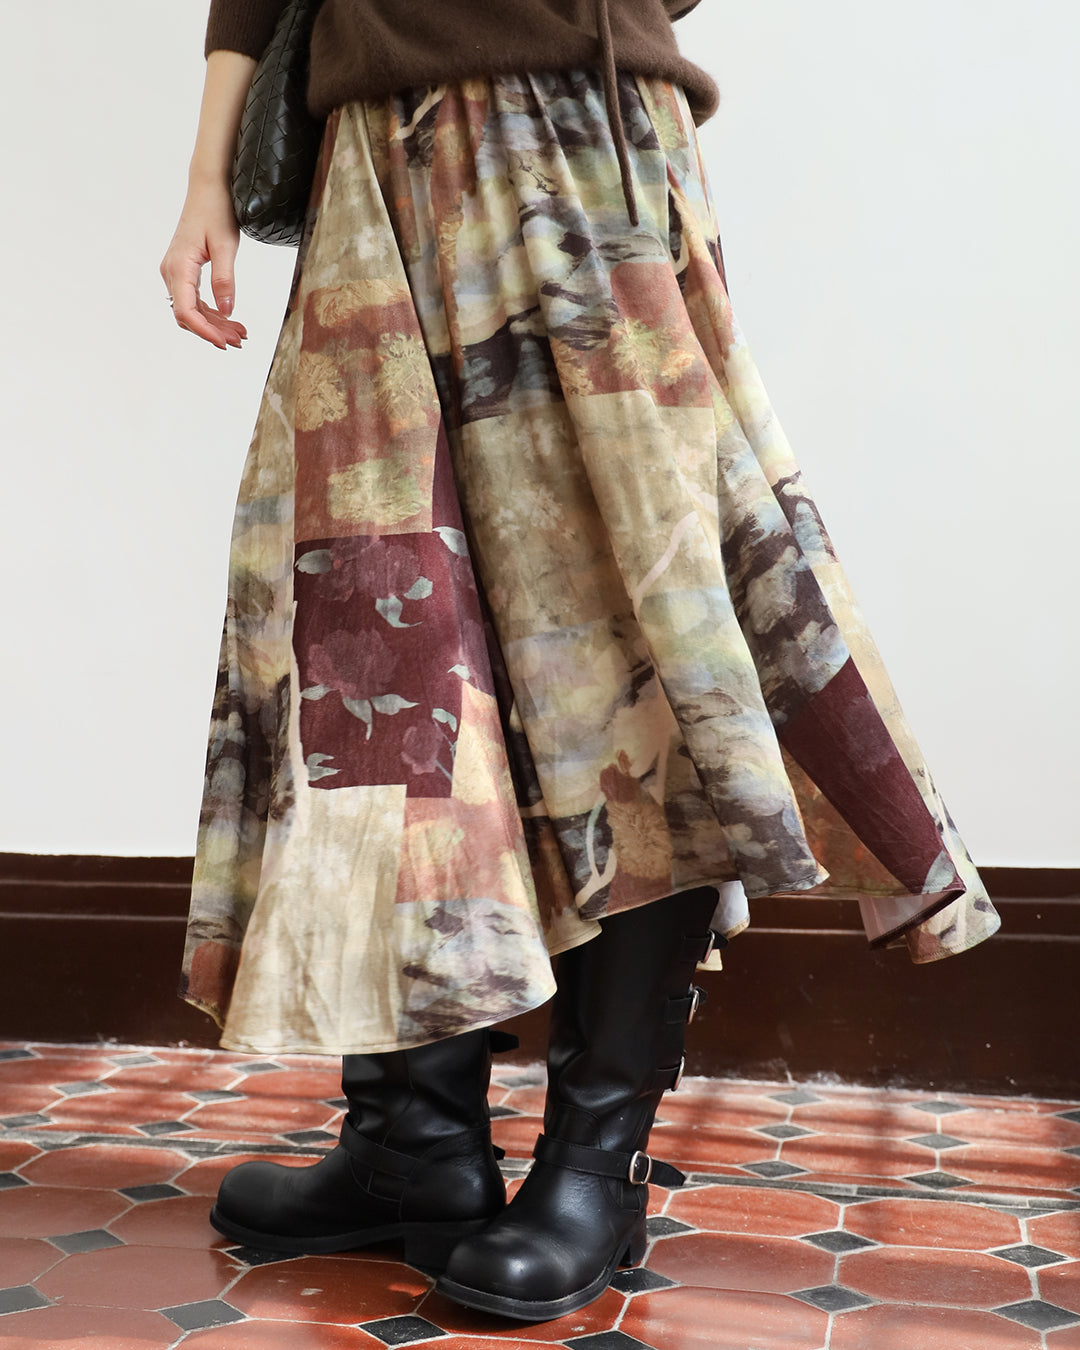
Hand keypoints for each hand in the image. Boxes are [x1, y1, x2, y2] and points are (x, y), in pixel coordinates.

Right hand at [160, 175, 248, 349]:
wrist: (208, 189)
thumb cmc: (216, 211)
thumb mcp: (226, 246)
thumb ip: (225, 280)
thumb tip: (227, 312)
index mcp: (179, 266)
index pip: (187, 311)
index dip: (205, 331)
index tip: (225, 343)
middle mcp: (172, 271)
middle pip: (188, 314)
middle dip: (213, 331)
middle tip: (240, 340)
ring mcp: (176, 272)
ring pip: (192, 309)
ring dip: (214, 324)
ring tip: (240, 333)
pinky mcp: (183, 271)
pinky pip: (194, 299)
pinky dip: (212, 312)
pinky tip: (231, 319)